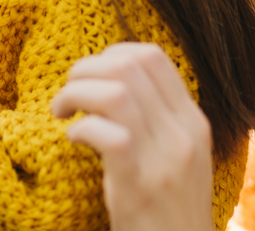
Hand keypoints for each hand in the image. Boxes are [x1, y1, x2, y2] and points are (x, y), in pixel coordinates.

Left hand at [51, 42, 213, 230]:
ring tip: (62, 113)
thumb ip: (154, 115)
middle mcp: (183, 133)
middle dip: (84, 70)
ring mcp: (164, 159)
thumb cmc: (165, 201)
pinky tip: (73, 139)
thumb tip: (108, 76)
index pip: (152, 56)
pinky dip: (80, 129)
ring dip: (74, 94)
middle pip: (127, 67)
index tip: (90, 75)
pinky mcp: (140, 184)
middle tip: (68, 94)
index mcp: (192, 120)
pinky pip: (106, 134)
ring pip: (114, 93)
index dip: (109, 54)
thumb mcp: (175, 151)